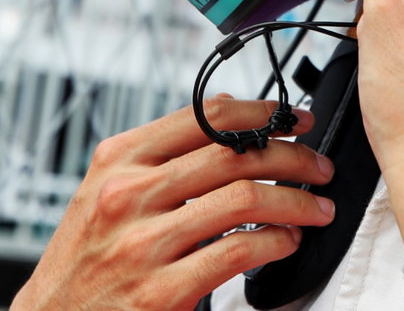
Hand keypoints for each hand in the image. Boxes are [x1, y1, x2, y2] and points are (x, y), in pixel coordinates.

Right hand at [11, 97, 335, 310]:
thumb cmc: (85, 260)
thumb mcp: (105, 192)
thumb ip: (159, 159)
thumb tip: (229, 125)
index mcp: (118, 159)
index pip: (206, 115)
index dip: (262, 111)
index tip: (292, 118)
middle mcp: (127, 194)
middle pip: (234, 153)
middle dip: (293, 156)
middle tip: (317, 166)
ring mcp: (141, 243)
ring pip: (245, 198)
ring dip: (296, 200)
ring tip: (314, 208)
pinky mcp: (159, 292)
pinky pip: (238, 251)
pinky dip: (276, 242)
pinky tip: (286, 242)